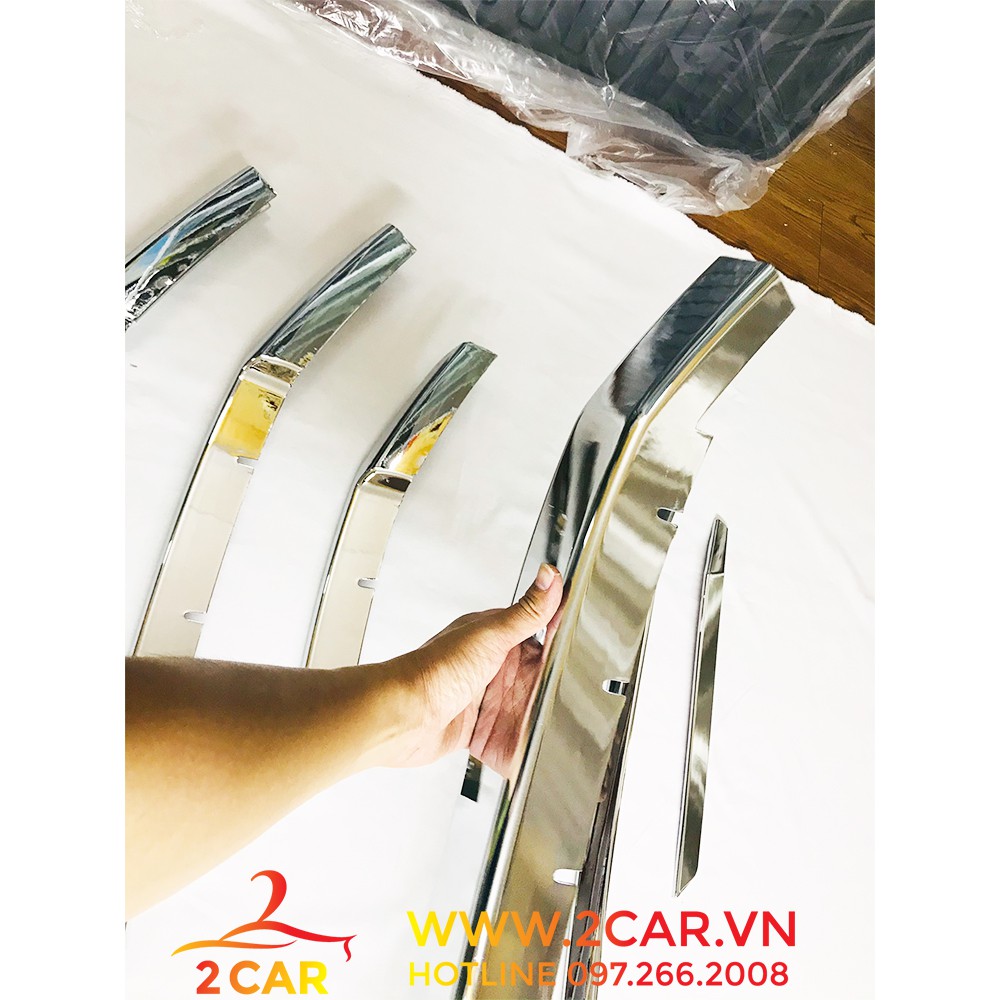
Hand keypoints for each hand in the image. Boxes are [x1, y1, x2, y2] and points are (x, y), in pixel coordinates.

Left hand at [384, 564, 562, 777]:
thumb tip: (549, 576)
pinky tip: (537, 746)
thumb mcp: (490, 635)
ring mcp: (485, 698)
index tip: (588, 648)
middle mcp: (491, 666)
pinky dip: (523, 742)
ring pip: (526, 706)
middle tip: (582, 695)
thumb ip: (526, 612)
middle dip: (555, 685)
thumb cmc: (435, 670)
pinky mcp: (479, 728)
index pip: (538, 633)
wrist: (403, 716)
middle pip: (536, 676)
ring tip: (568, 725)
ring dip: (541, 716)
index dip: (561, 641)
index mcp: (494, 636)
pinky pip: (509, 735)